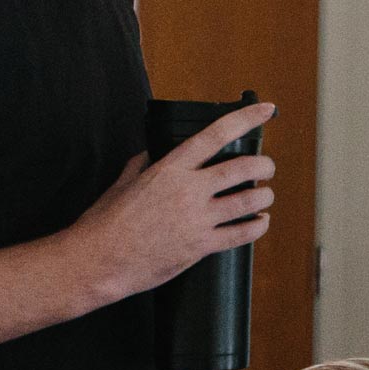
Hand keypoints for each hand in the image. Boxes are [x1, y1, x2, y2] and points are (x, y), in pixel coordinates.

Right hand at [64, 103, 278, 300]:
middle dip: (264, 166)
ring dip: (264, 197)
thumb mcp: (124, 182)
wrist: (100, 259)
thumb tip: (155, 154)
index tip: (265, 110)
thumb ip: (145, 164)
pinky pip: (242, 234)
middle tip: (267, 167)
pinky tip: (260, 221)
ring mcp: (198, 219)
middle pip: (242, 169)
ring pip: (249, 201)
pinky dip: (257, 226)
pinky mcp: (202, 246)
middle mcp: (189, 190)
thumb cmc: (107, 222)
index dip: (245, 119)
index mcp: (170, 168)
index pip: (215, 135)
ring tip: (265, 195)